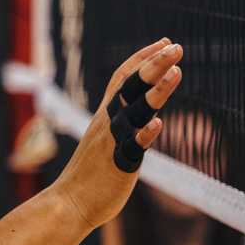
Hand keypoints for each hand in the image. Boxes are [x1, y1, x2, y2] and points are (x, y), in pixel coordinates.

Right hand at [55, 39, 183, 229]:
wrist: (69, 202)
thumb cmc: (90, 175)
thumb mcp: (104, 140)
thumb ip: (121, 125)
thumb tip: (147, 116)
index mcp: (106, 115)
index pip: (124, 77)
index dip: (144, 58)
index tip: (164, 42)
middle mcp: (109, 122)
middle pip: (131, 85)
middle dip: (154, 64)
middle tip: (175, 46)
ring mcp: (113, 141)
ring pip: (136, 110)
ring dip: (157, 90)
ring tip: (176, 71)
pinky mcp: (119, 163)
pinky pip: (133, 146)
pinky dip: (145, 133)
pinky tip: (159, 123)